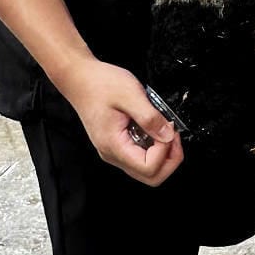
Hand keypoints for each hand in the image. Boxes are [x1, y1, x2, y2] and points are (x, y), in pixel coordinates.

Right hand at [57, 59, 184, 185]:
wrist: (80, 78)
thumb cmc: (99, 84)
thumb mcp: (130, 94)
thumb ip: (150, 117)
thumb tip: (168, 135)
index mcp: (114, 145)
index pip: (148, 167)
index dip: (165, 151)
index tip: (169, 130)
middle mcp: (113, 153)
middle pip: (150, 176)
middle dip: (170, 159)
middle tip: (173, 135)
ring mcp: (114, 150)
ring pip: (146, 169)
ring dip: (163, 153)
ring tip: (165, 129)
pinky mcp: (117, 144)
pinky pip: (140, 155)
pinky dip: (154, 146)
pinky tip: (155, 128)